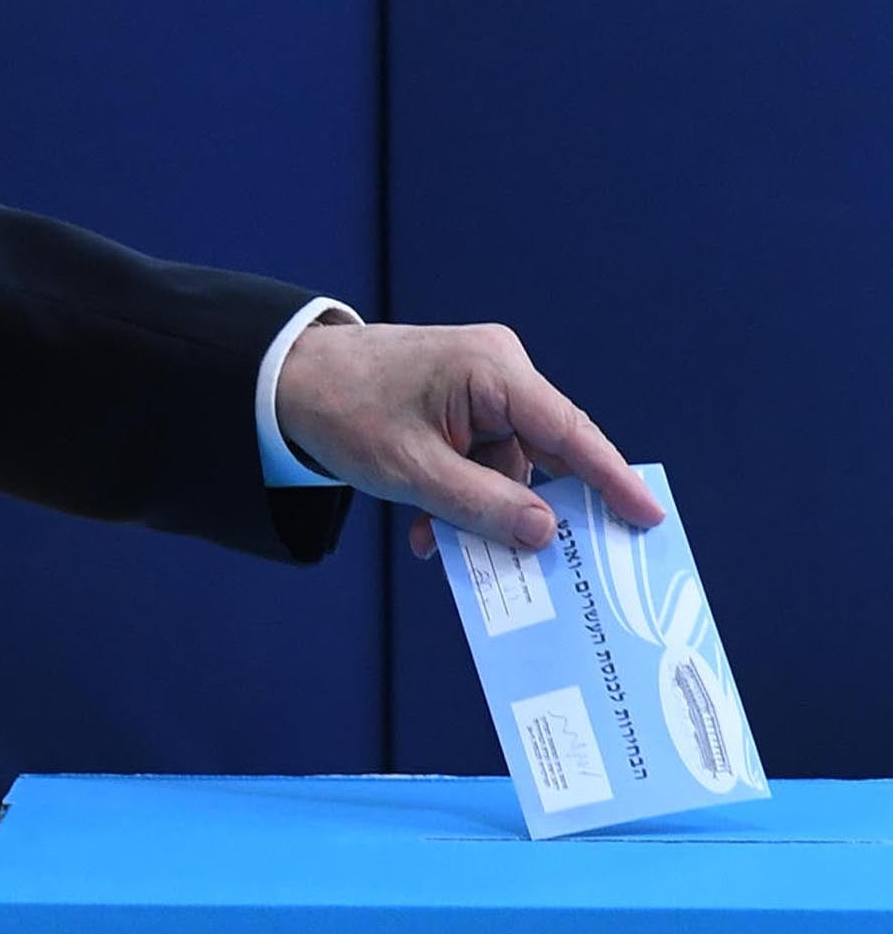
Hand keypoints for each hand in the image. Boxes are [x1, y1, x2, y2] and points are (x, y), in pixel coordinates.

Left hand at [274, 317, 663, 560]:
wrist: (284, 382)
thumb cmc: (343, 411)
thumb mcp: (410, 471)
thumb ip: (480, 505)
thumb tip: (545, 533)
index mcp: (494, 371)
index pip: (570, 431)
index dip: (612, 479)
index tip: (648, 516)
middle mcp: (498, 372)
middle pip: (546, 451)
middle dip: (539, 510)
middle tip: (568, 563)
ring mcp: (481, 388)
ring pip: (508, 467)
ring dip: (481, 513)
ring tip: (439, 543)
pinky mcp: (461, 406)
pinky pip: (480, 462)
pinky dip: (460, 497)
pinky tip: (427, 530)